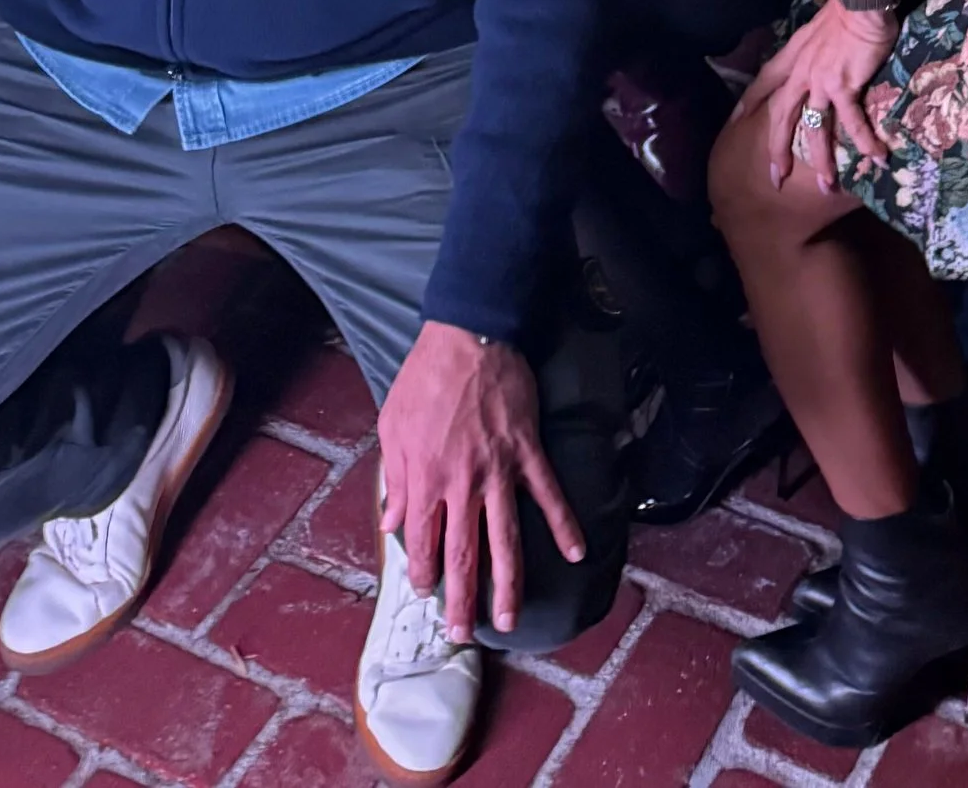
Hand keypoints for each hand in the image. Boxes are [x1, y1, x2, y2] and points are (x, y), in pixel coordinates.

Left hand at [378, 322, 581, 639]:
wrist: (468, 335)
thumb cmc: (425, 378)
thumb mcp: (392, 426)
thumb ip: (394, 478)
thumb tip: (391, 521)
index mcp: (424, 479)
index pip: (421, 542)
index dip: (423, 572)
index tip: (426, 593)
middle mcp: (461, 484)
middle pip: (463, 554)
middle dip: (463, 599)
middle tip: (466, 633)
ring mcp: (498, 470)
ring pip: (504, 538)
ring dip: (508, 583)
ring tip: (511, 618)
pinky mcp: (527, 452)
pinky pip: (548, 495)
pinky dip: (564, 524)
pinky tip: (576, 552)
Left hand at [747, 0, 897, 191]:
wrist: (860, 0)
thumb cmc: (844, 9)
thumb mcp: (817, 28)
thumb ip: (814, 47)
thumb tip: (820, 55)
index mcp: (793, 56)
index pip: (763, 82)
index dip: (749, 103)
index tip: (736, 121)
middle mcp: (801, 72)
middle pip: (781, 116)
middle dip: (777, 149)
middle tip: (776, 178)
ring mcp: (820, 81)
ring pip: (815, 128)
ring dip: (821, 160)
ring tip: (827, 187)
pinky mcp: (844, 86)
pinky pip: (853, 122)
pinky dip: (865, 142)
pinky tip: (877, 158)